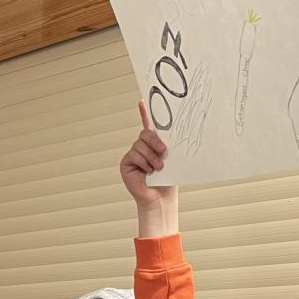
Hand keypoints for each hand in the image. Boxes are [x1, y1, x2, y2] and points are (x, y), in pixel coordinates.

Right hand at [122, 101, 179, 236]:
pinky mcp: (126, 162)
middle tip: (164, 152)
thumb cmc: (168, 179)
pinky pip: (134, 155)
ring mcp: (133, 154)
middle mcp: (142, 147)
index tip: (142, 101)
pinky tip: (147, 172)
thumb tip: (169, 137)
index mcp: (154, 144)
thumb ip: (167, 146)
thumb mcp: (171, 159)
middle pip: (145, 134)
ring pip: (140, 145)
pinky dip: (143, 163)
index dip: (144, 113)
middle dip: (155, 141)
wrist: (161, 197)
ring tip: (157, 168)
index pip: (147, 125)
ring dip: (152, 157)